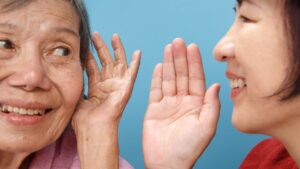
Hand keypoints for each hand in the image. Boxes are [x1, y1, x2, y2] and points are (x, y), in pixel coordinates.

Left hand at [72, 32, 140, 168]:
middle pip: (105, 62)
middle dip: (101, 48)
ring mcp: (117, 87)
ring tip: (114, 36)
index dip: (89, 57)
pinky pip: (132, 74)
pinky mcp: (125, 89)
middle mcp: (108, 86)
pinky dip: (136, 63)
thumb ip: (78, 85)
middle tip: (96, 34)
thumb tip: (69, 75)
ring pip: (118, 64)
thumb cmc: (84, 120)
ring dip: (116, 50)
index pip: (94, 69)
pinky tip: (137, 53)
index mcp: (97, 89)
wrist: (93, 130)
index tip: (84, 45)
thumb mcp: (77, 98)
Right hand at [143, 38, 219, 168]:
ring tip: (169, 48)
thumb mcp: (207, 126)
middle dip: (180, 58)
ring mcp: (168, 104)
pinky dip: (157, 78)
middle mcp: (183, 102)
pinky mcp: (154, 109)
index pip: (196, 79)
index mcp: (197, 105)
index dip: (194, 63)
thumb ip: (211, 105)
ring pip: (169, 79)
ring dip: (169, 63)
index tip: (193, 47)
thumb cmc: (189, 148)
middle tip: (178, 41)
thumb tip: (216, 85)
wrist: (167, 163)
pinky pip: (155, 90)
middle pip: (181, 75)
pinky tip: (159, 66)